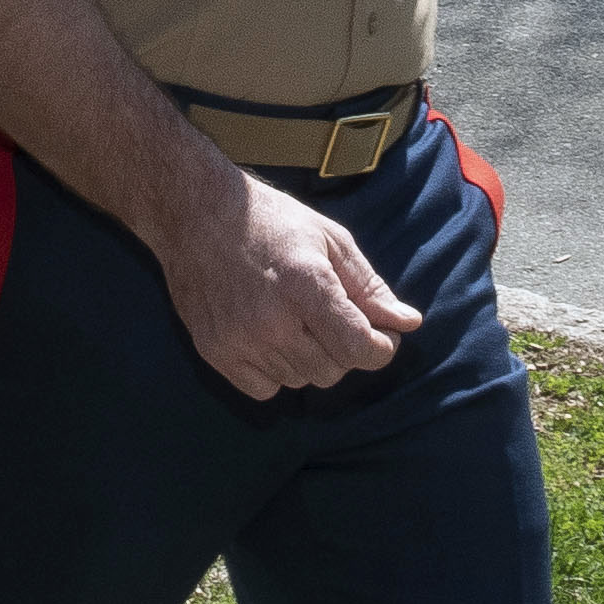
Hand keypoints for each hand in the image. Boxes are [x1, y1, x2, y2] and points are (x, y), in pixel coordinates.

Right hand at [150, 171, 424, 398]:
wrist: (195, 213)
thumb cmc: (271, 221)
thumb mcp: (330, 241)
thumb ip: (370, 288)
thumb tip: (409, 323)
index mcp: (305, 284)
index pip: (358, 349)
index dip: (380, 348)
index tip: (382, 337)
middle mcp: (271, 320)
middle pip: (332, 371)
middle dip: (344, 350)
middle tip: (331, 318)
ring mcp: (239, 340)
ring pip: (300, 381)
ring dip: (309, 358)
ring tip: (294, 318)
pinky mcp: (215, 353)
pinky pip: (265, 390)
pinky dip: (276, 371)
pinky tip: (270, 336)